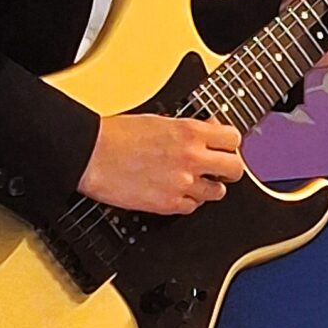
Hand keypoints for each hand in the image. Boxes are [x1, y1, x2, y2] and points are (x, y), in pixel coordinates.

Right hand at [79, 112, 244, 214]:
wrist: (92, 154)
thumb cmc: (116, 135)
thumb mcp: (160, 120)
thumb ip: (189, 129)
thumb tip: (208, 132)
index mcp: (189, 132)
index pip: (233, 139)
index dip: (229, 143)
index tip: (223, 146)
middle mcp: (191, 158)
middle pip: (235, 169)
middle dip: (227, 168)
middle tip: (217, 168)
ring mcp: (182, 183)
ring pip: (217, 192)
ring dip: (208, 187)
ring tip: (192, 181)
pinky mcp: (168, 205)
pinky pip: (193, 207)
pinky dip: (187, 201)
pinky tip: (175, 192)